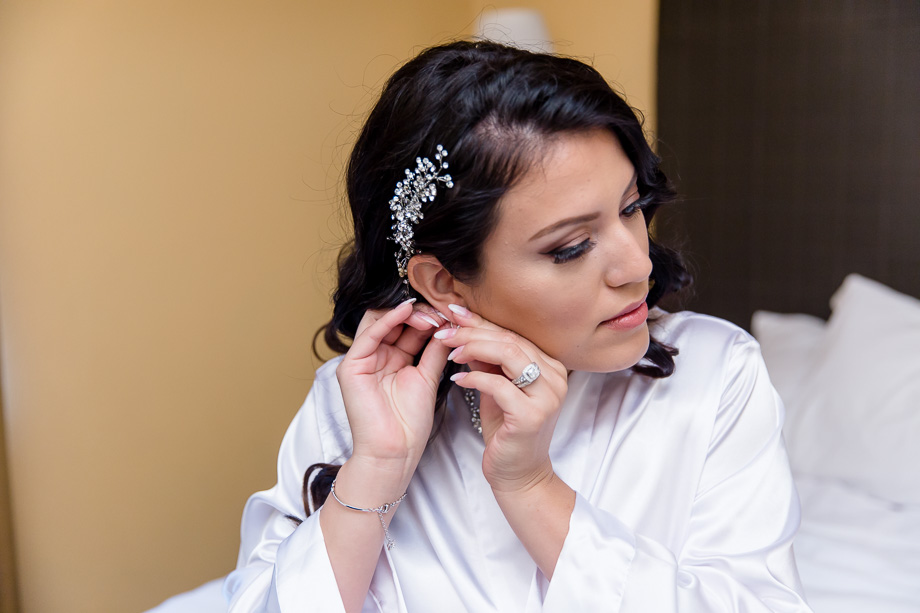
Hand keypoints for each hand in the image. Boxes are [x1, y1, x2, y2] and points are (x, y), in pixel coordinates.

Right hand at [335, 299, 450, 483]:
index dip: (428, 317)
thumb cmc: (410, 423)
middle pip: (393, 318)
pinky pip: (369, 334)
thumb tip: (449, 324)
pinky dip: (389, 319)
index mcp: (392, 358)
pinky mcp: (350, 366)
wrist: (394, 453)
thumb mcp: (428, 377)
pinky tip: (407, 311)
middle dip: (420, 312)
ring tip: (431, 317)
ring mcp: (361, 360)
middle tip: (443, 314)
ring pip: (380, 319)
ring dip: (407, 314)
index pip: (407, 325)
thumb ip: (435, 350)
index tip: (452, 316)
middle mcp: (375, 355)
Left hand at [435, 305, 567, 493]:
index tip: (453, 313)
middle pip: (510, 340)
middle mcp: (555, 377)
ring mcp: (547, 396)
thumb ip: (488, 360)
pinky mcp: (531, 416)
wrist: (519, 473)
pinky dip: (474, 379)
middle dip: (472, 332)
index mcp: (550, 366)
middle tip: (443, 331)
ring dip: (473, 348)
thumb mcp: (497, 388)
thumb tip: (464, 328)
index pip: (513, 334)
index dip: (481, 322)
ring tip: (449, 350)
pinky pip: (499, 386)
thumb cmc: (507, 430)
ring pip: (508, 355)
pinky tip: (457, 381)